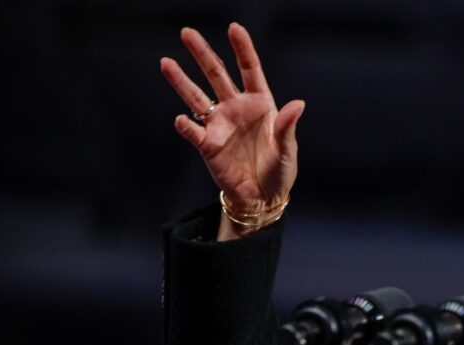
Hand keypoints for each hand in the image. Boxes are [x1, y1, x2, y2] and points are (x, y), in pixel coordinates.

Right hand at [160, 23, 304, 239]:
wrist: (263, 197)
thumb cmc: (279, 171)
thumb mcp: (288, 150)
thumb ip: (288, 127)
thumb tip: (298, 105)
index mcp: (261, 104)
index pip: (249, 70)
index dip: (242, 48)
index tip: (234, 28)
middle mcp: (236, 108)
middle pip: (216, 75)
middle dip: (202, 54)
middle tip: (186, 32)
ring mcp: (220, 125)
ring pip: (196, 97)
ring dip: (181, 81)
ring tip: (166, 62)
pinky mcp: (208, 144)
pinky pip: (192, 131)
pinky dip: (185, 125)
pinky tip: (180, 118)